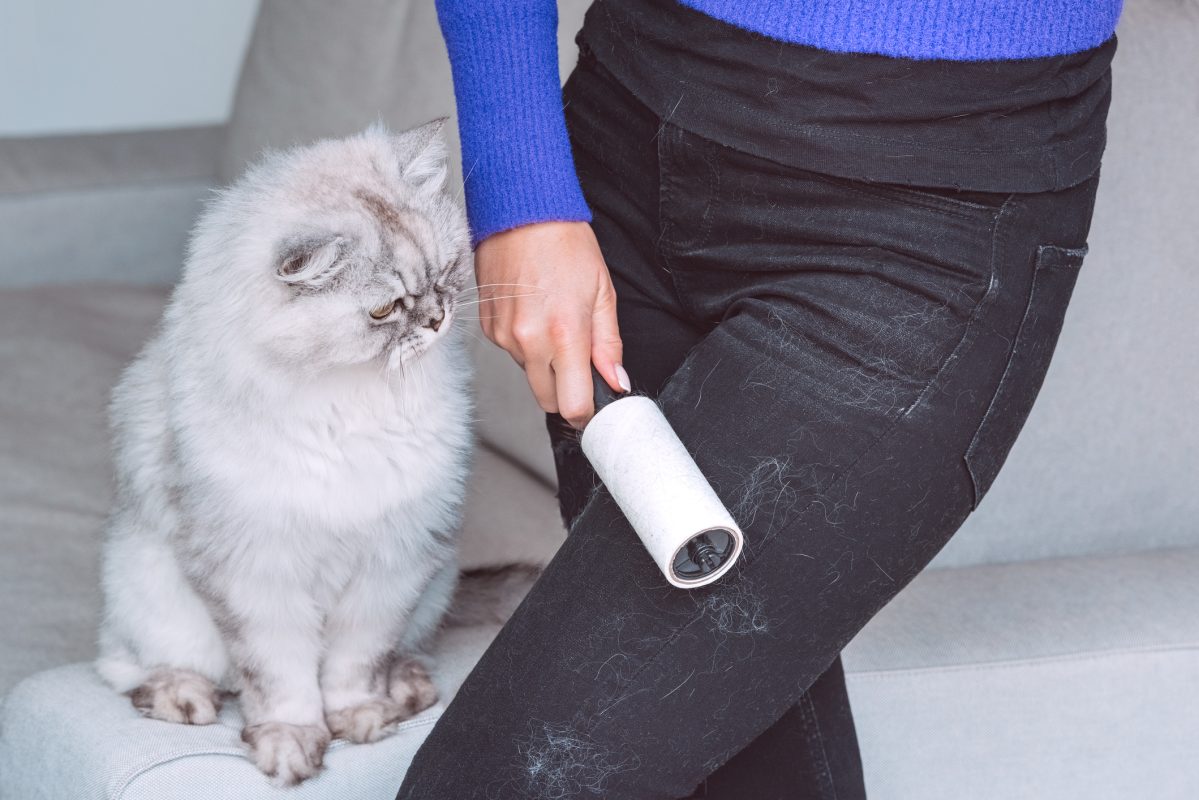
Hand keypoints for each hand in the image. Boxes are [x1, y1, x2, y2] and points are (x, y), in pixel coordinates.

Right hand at [473, 221, 628, 429]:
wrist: (522, 213)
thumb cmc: (565, 246)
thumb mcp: (602, 293)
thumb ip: (609, 345)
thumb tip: (616, 381)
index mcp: (565, 335)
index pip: (573, 405)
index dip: (586, 412)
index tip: (593, 406)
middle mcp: (529, 341)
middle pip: (548, 400)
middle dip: (565, 391)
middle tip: (577, 362)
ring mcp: (504, 336)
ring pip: (529, 374)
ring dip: (544, 363)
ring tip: (553, 320)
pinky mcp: (488, 328)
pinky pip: (511, 353)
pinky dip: (524, 343)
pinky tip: (532, 311)